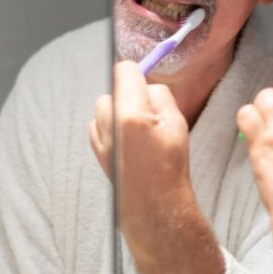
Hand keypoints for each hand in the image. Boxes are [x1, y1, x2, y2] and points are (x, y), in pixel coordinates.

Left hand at [89, 61, 193, 246]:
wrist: (155, 203)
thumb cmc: (170, 164)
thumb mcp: (177, 122)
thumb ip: (159, 95)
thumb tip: (145, 83)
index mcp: (131, 113)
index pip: (124, 70)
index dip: (136, 73)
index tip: (144, 83)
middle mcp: (109, 123)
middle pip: (113, 88)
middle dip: (128, 95)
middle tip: (147, 114)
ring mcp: (99, 137)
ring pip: (104, 107)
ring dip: (117, 111)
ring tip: (137, 131)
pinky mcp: (95, 149)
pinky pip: (98, 124)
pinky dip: (110, 127)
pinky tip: (127, 143)